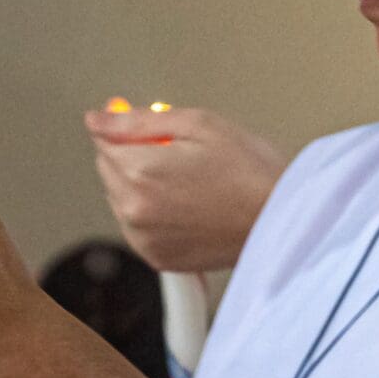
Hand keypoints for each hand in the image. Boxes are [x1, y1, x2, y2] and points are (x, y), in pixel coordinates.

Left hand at [84, 104, 285, 271]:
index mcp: (141, 171)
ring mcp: (144, 237)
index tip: (152, 131)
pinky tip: (188, 206)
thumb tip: (98, 120)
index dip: (130, 130)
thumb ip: (138, 121)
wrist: (281, 219)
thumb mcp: (199, 125)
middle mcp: (135, 209)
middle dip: (135, 157)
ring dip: (142, 187)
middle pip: (109, 169)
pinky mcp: (157, 257)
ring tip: (189, 183)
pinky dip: (153, 215)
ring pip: (121, 199)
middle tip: (182, 155)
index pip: (104, 140)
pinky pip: (137, 228)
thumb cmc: (251, 173)